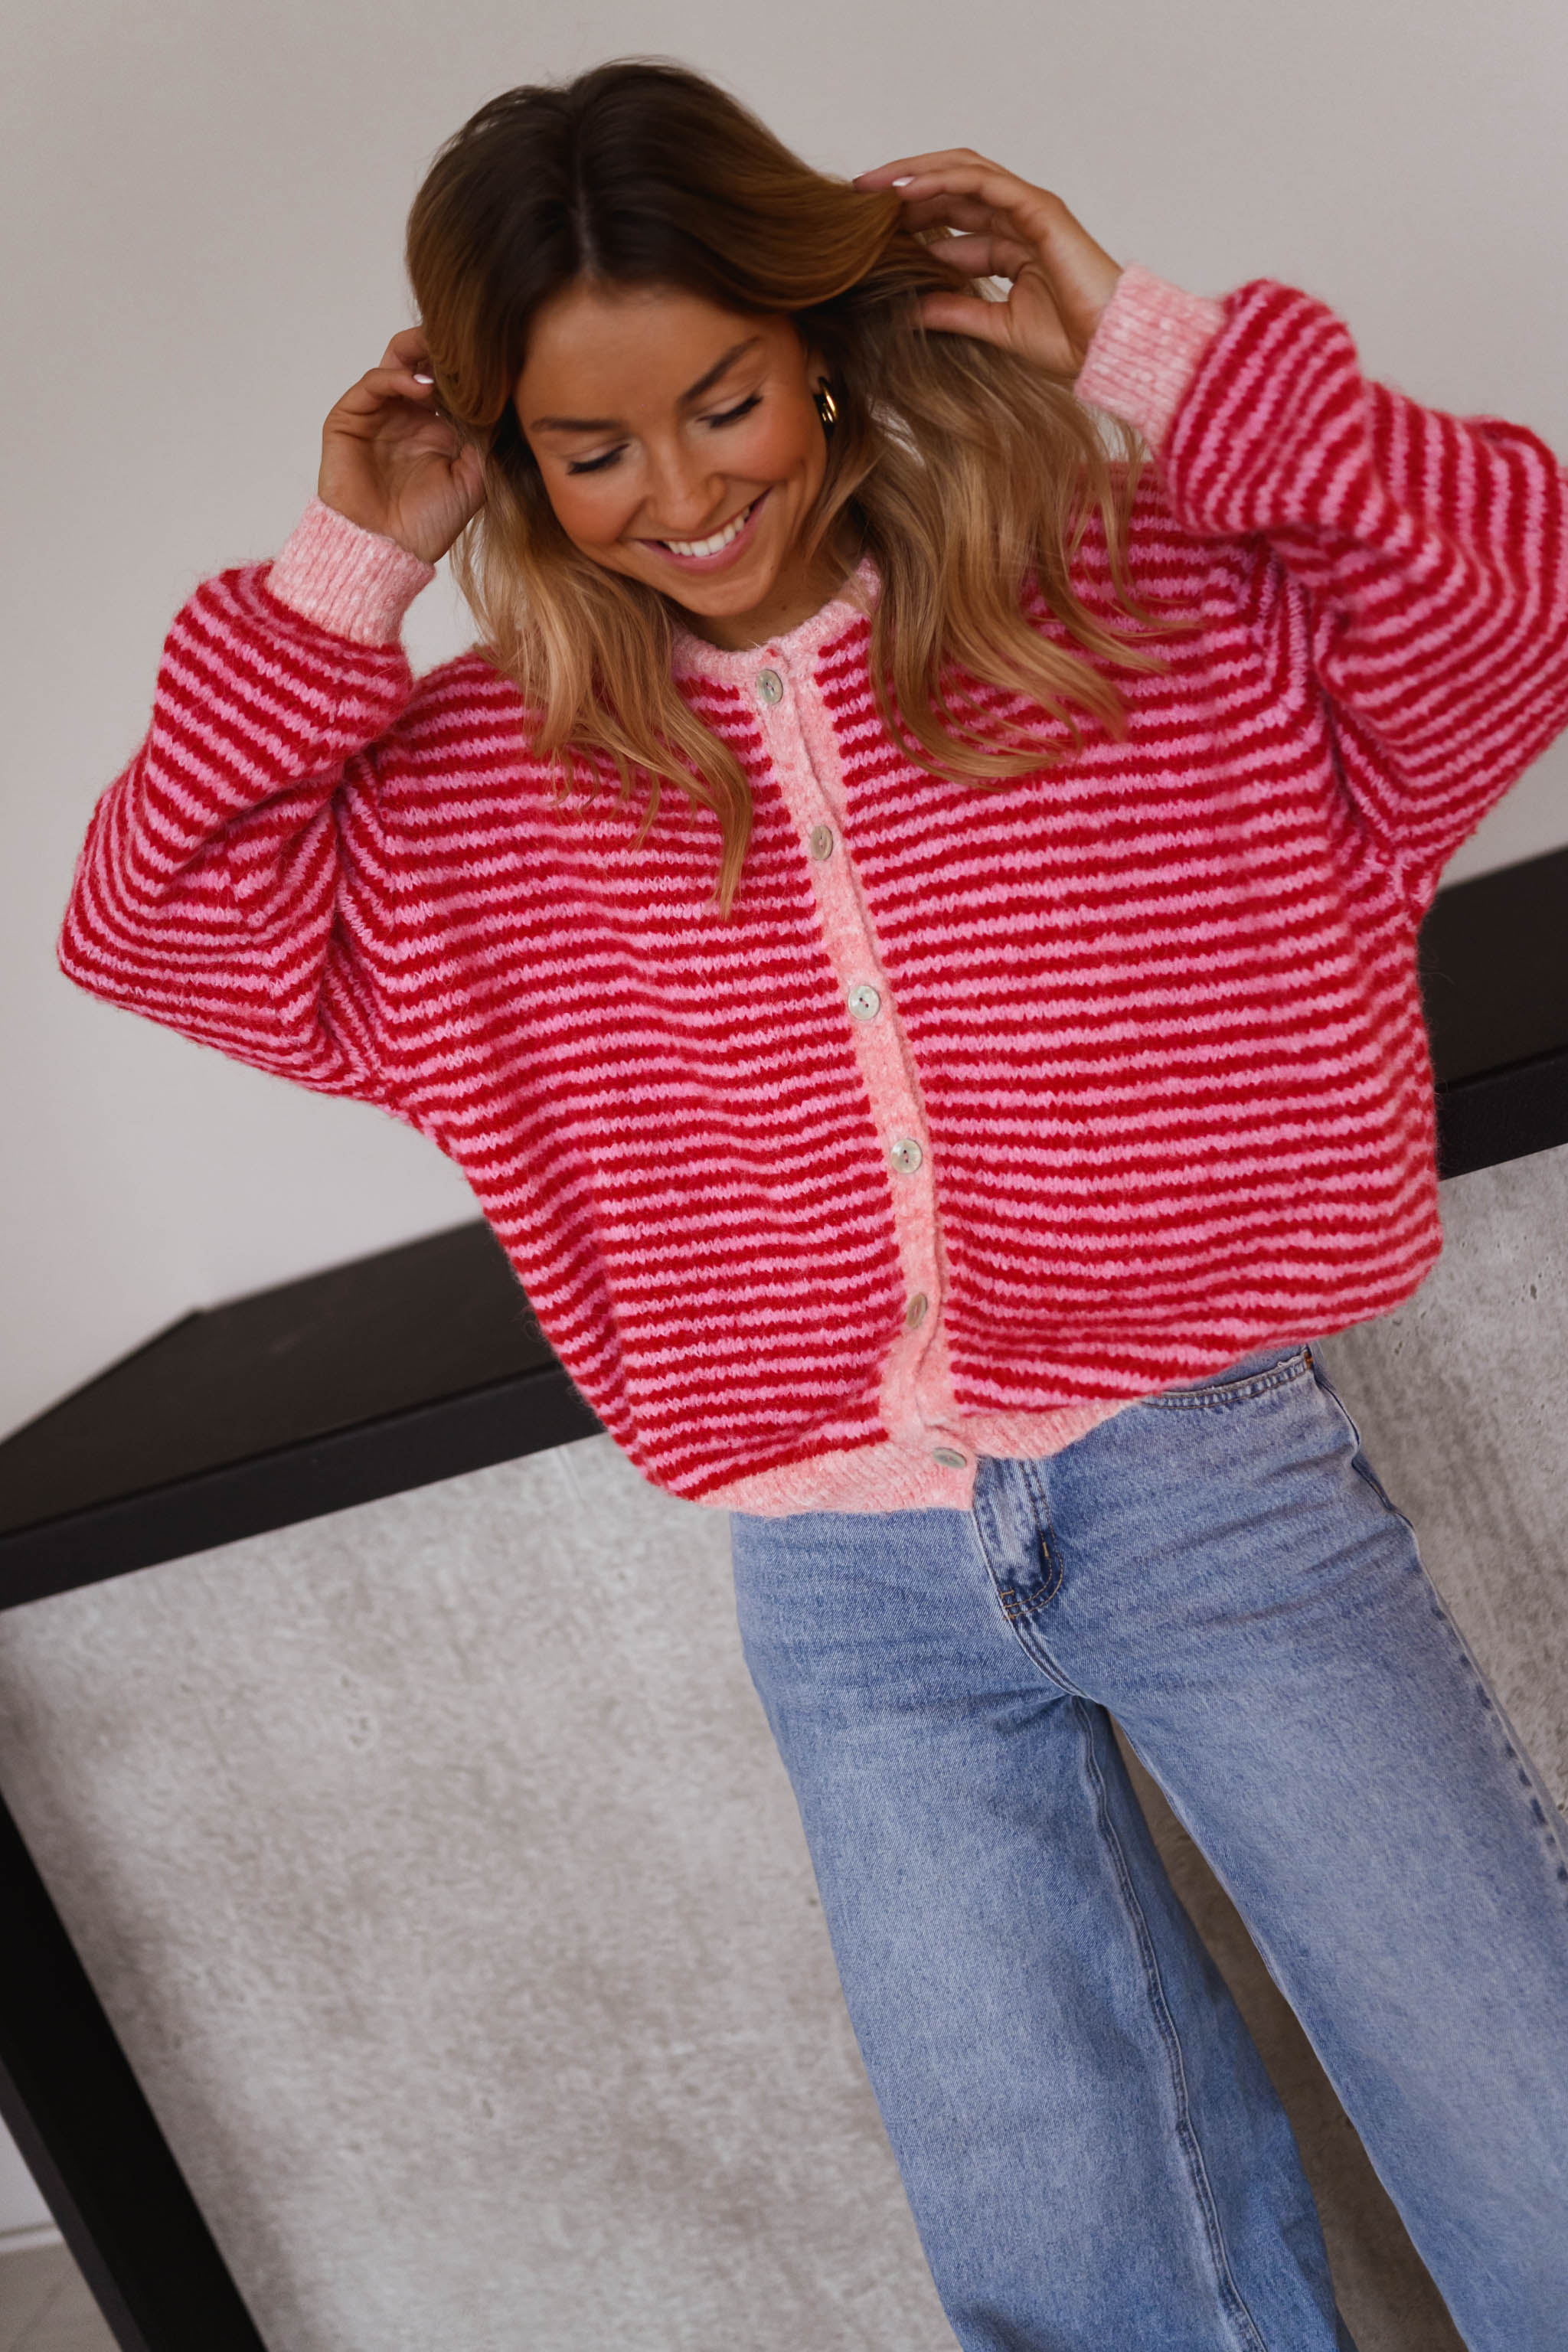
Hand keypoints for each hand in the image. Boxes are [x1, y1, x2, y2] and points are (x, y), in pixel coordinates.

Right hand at [317, 329, 486, 563]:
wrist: (387, 550)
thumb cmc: (428, 525)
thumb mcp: (474, 479)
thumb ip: (487, 440)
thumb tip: (506, 401)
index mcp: (436, 427)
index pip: (452, 381)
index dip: (470, 367)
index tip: (496, 358)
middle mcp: (406, 415)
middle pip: (423, 361)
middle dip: (445, 348)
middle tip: (470, 342)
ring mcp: (378, 413)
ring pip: (397, 362)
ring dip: (422, 353)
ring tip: (448, 357)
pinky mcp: (350, 418)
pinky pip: (373, 384)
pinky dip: (397, 377)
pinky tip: (423, 386)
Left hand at [854, 149, 1121, 379]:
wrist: (1109, 351)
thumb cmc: (1069, 345)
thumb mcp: (993, 328)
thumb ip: (952, 313)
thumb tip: (906, 310)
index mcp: (1010, 247)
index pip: (952, 220)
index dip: (911, 221)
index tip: (868, 232)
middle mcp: (1019, 221)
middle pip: (953, 187)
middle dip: (905, 187)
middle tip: (860, 197)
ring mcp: (1031, 211)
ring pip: (964, 173)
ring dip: (916, 174)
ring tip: (873, 186)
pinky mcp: (1041, 210)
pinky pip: (984, 184)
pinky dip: (943, 182)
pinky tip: (907, 191)